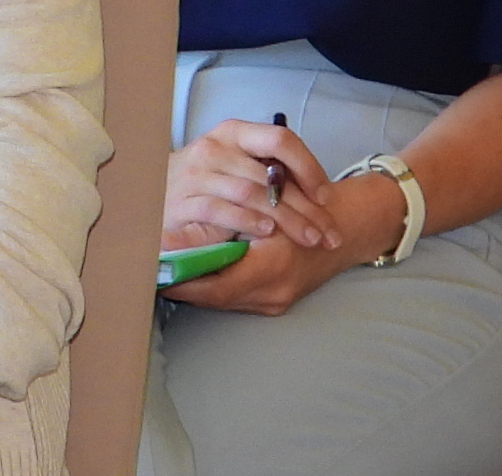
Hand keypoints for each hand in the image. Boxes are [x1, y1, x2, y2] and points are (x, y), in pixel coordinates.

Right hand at [164, 118, 334, 252]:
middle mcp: (215, 147)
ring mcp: (197, 174)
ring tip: (309, 238)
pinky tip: (267, 233)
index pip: (280, 139)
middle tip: (329, 233)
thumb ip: (268, 172)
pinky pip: (222, 209)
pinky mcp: (184, 201)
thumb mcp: (237, 166)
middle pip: (271, 176)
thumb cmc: (205, 183)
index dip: (308, 167)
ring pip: (252, 194)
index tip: (326, 197)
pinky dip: (248, 221)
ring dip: (287, 220)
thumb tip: (317, 194)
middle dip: (307, 208)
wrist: (154, 195)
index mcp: (234, 133)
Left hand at [165, 170, 409, 316]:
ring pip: (224, 300)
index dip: (183, 279)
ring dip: (196, 287)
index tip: (155, 269)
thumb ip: (237, 212)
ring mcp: (277, 300)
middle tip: (151, 273)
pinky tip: (195, 276)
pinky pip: (237, 298)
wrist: (349, 227)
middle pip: (217, 298)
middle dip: (183, 286)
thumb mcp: (272, 200)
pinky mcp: (278, 302)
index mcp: (273, 265)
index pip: (217, 285)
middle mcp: (275, 290)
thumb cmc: (310, 205)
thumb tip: (186, 220)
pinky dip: (214, 287)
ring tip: (164, 274)